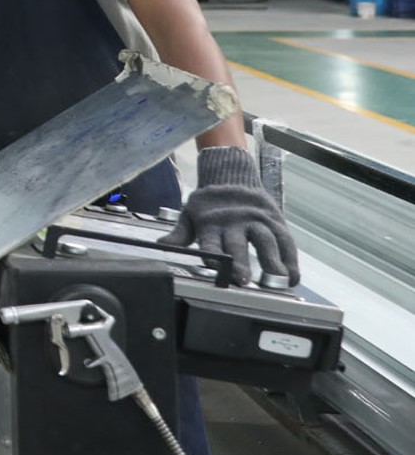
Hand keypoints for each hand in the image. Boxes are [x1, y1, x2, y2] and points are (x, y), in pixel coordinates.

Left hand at [161, 146, 299, 285]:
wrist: (231, 175)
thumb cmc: (209, 203)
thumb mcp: (190, 215)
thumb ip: (180, 234)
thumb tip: (162, 245)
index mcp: (211, 223)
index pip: (210, 240)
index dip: (211, 253)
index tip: (213, 265)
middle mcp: (235, 222)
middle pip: (238, 244)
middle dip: (240, 262)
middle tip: (244, 280)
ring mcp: (257, 221)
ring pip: (266, 240)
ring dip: (272, 260)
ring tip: (276, 279)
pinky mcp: (274, 221)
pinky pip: (285, 242)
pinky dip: (290, 260)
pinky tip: (292, 277)